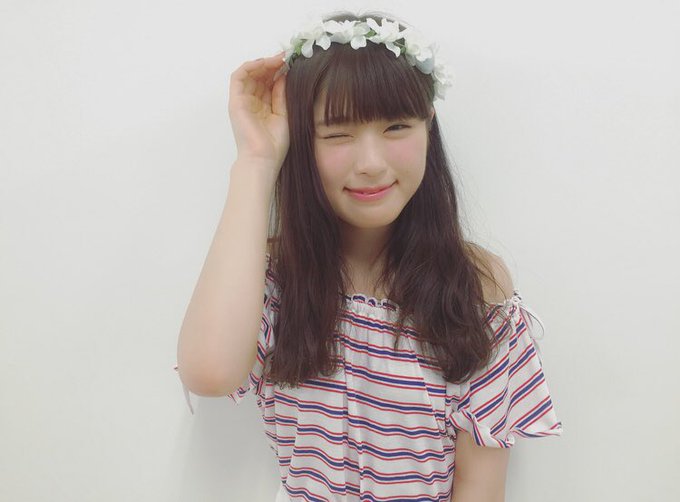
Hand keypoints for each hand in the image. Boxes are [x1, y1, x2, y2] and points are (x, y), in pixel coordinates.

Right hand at [227, 52, 288, 174]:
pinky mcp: (235, 101)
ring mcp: (242, 101)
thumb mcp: (284, 114)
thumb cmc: (275, 144)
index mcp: (263, 107)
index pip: (269, 83)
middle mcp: (252, 102)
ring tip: (278, 60)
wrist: (263, 158)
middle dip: (273, 65)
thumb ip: (283, 94)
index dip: (279, 71)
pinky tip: (264, 63)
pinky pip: (238, 77)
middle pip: (259, 76)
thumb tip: (285, 74)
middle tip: (287, 57)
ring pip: (249, 74)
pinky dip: (250, 67)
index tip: (293, 63)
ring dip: (263, 64)